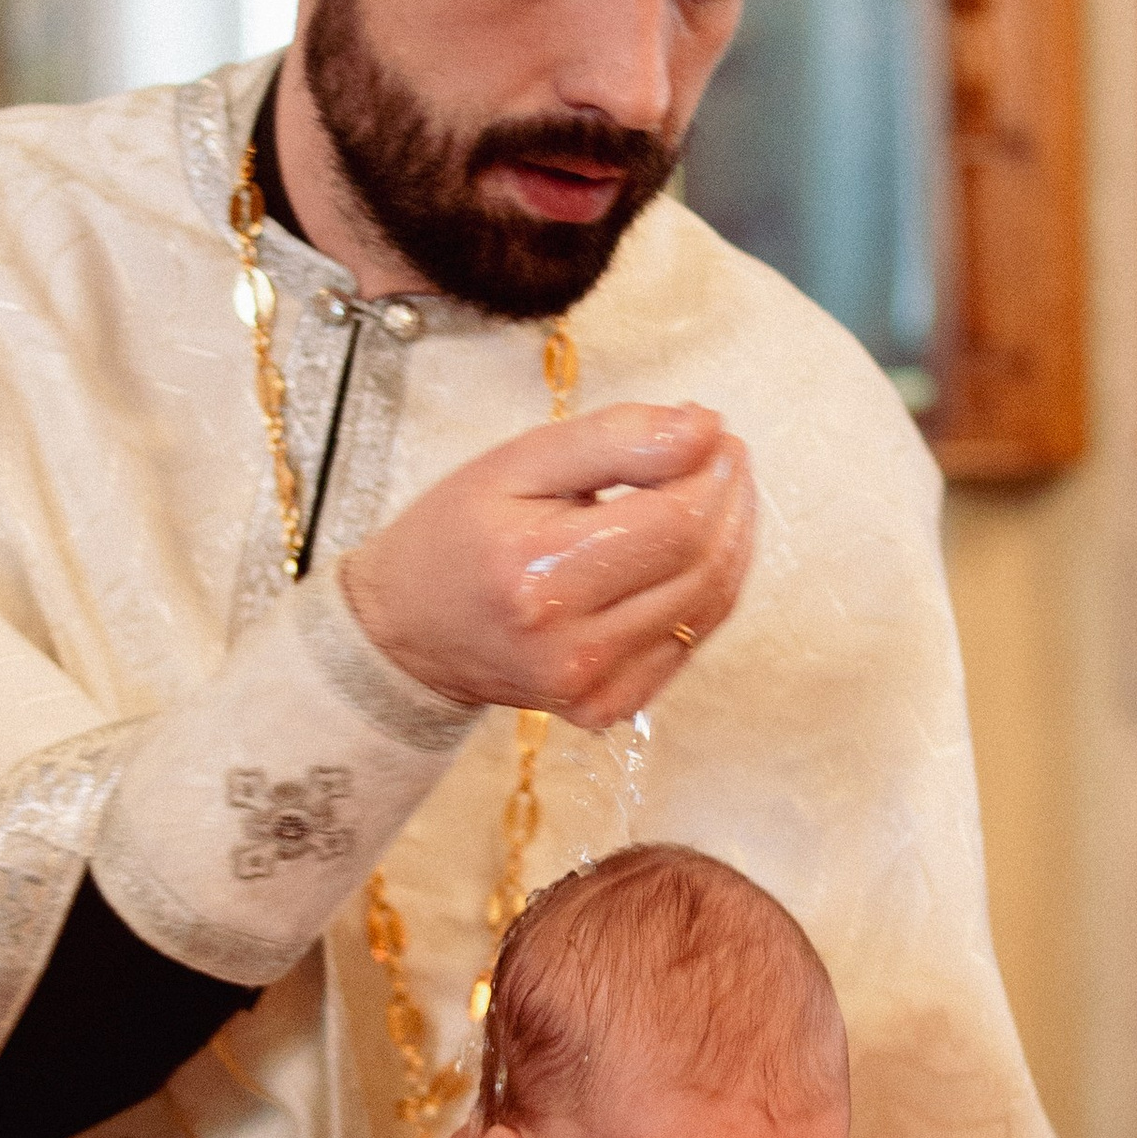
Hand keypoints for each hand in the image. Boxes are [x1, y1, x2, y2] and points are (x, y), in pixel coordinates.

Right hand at [341, 402, 755, 728]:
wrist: (405, 631)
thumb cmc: (456, 535)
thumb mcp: (518, 461)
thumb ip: (614, 438)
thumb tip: (704, 429)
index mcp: (539, 573)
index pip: (674, 523)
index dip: (713, 474)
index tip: (716, 434)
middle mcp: (569, 645)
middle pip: (700, 567)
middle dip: (729, 502)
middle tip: (724, 456)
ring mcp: (590, 688)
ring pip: (706, 608)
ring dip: (730, 543)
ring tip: (720, 494)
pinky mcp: (604, 708)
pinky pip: (688, 645)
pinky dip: (707, 592)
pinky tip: (693, 552)